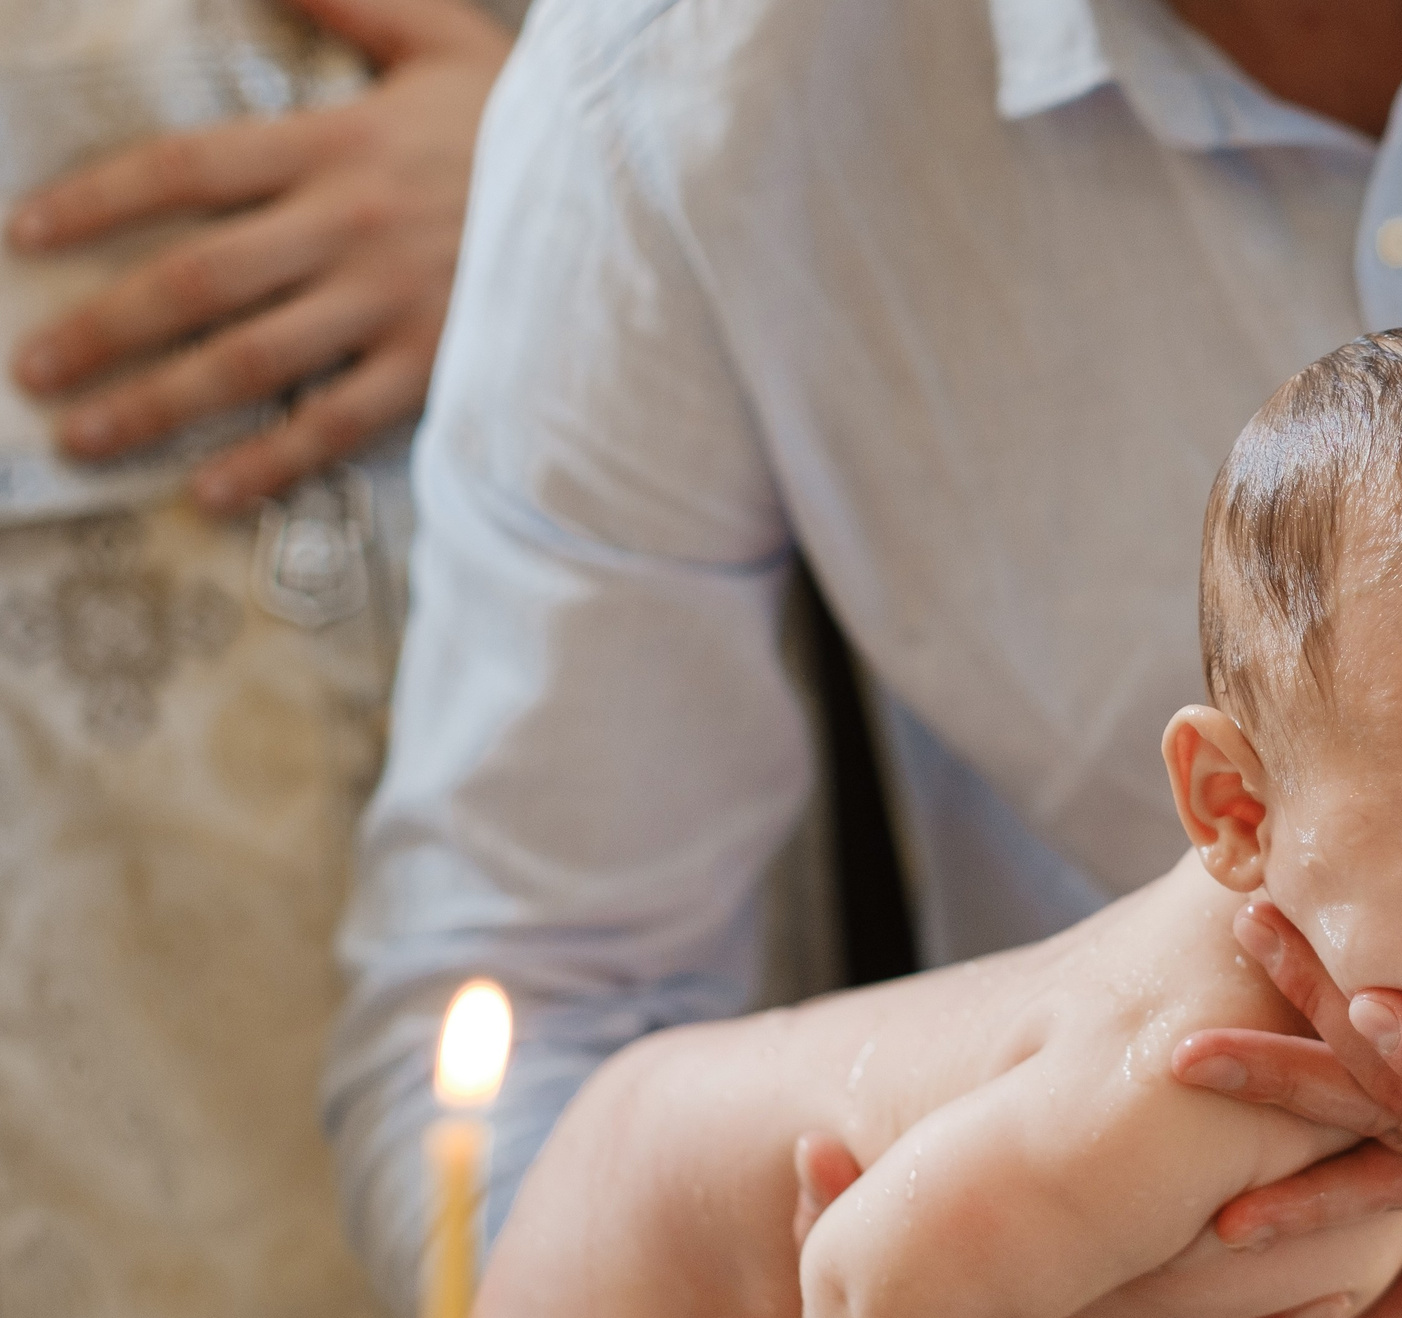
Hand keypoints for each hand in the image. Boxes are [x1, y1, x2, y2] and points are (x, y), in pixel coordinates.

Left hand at [5, 0, 509, 509]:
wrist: (642, 196)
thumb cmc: (533, 120)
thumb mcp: (438, 37)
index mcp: (339, 144)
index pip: (187, 169)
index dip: (99, 200)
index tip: (30, 235)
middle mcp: (351, 229)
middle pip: (198, 279)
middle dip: (104, 326)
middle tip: (32, 367)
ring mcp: (394, 305)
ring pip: (251, 360)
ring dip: (157, 401)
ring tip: (84, 434)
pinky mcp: (441, 366)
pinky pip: (340, 423)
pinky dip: (271, 460)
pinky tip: (209, 490)